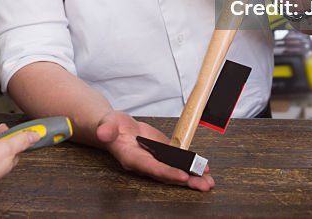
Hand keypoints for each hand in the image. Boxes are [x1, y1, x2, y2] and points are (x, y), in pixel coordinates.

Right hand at [95, 111, 213, 191]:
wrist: (116, 127)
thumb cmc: (111, 128)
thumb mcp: (107, 125)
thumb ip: (106, 130)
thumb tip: (103, 133)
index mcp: (132, 159)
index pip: (152, 168)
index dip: (167, 172)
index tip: (182, 176)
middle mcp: (146, 164)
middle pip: (167, 175)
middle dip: (186, 180)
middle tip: (204, 185)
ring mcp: (155, 160)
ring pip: (175, 171)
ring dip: (192, 177)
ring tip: (208, 182)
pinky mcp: (162, 154)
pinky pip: (177, 162)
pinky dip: (191, 166)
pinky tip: (204, 169)